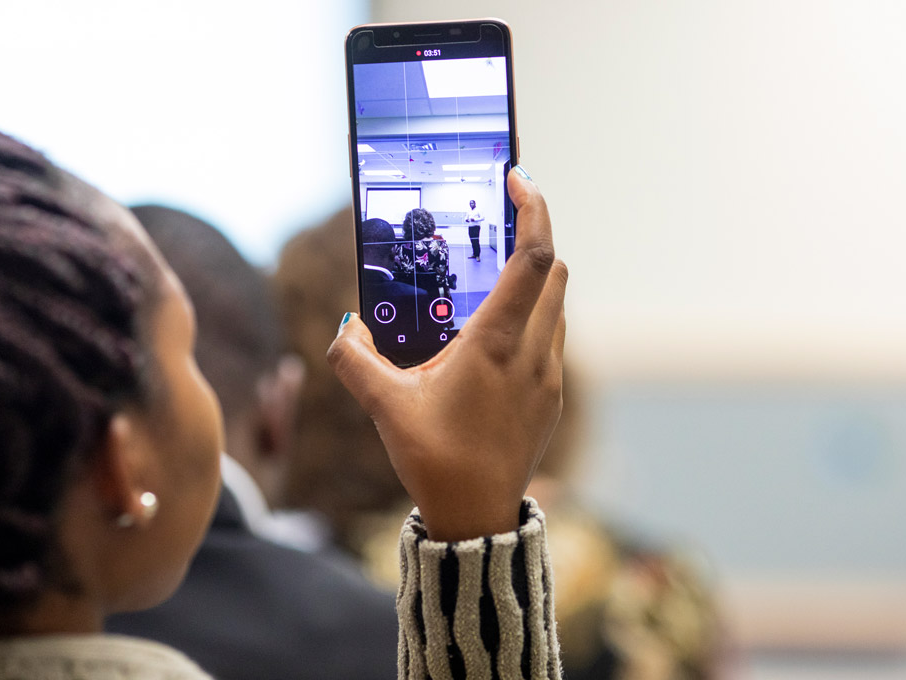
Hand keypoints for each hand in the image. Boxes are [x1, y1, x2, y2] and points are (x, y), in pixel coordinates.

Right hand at [328, 168, 566, 540]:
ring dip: (534, 282)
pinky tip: (494, 334)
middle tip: (499, 224)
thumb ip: (355, 359)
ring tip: (490, 281)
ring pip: (558, 305)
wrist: (476, 516)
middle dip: (532, 239)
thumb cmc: (434, 460)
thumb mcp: (384, 406)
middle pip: (555, 271)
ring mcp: (549, 376)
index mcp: (496, 344)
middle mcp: (533, 353)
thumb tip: (347, 328)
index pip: (533, 259)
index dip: (534, 211)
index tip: (518, 180)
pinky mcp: (551, 397)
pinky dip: (534, 317)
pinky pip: (552, 337)